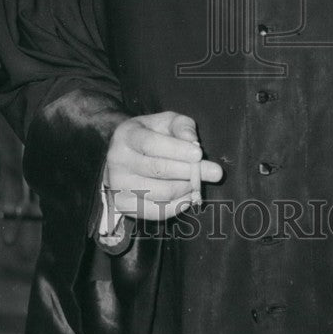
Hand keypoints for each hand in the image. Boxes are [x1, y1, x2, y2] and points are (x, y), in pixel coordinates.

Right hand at [104, 111, 222, 220]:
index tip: (199, 154)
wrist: (125, 154)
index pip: (151, 144)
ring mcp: (118, 185)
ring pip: (158, 193)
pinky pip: (155, 212)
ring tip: (198, 182)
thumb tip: (193, 142)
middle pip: (156, 170)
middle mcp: (117, 161)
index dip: (177, 150)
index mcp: (126, 135)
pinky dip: (177, 206)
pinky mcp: (124, 206)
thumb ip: (182, 126)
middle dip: (189, 172)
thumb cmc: (153, 134)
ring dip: (185, 189)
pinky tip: (189, 197)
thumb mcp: (167, 121)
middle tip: (216, 173)